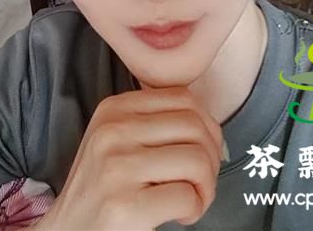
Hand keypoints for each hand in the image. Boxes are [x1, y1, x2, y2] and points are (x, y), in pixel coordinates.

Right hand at [36, 85, 222, 230]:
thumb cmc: (102, 191)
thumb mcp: (116, 141)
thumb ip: (152, 123)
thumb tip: (208, 125)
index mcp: (113, 109)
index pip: (183, 98)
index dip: (206, 125)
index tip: (202, 150)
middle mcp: (113, 131)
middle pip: (195, 126)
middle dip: (211, 157)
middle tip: (201, 181)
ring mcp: (116, 167)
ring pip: (197, 160)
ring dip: (206, 186)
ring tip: (191, 199)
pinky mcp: (125, 206)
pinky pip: (187, 197)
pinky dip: (195, 209)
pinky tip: (180, 215)